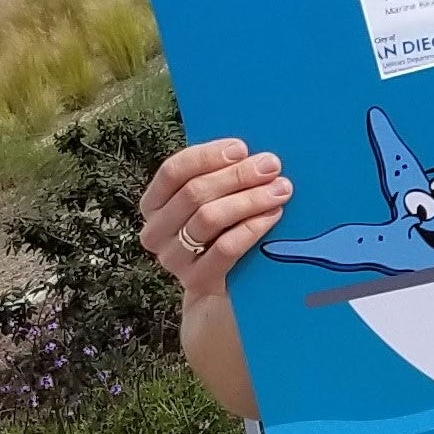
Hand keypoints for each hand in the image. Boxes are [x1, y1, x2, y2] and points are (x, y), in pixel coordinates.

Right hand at [138, 138, 293, 294]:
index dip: (208, 156)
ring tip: (279, 190)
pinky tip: (272, 216)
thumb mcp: (211, 200)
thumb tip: (254, 153)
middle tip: (271, 166)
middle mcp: (155, 231)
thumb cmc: (218, 230)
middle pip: (194, 192)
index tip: (242, 148)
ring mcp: (173, 258)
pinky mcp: (195, 280)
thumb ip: (221, 176)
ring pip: (209, 218)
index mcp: (154, 203)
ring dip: (249, 199)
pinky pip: (225, 248)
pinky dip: (251, 228)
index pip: (172, 172)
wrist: (217, 286)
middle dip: (237, 175)